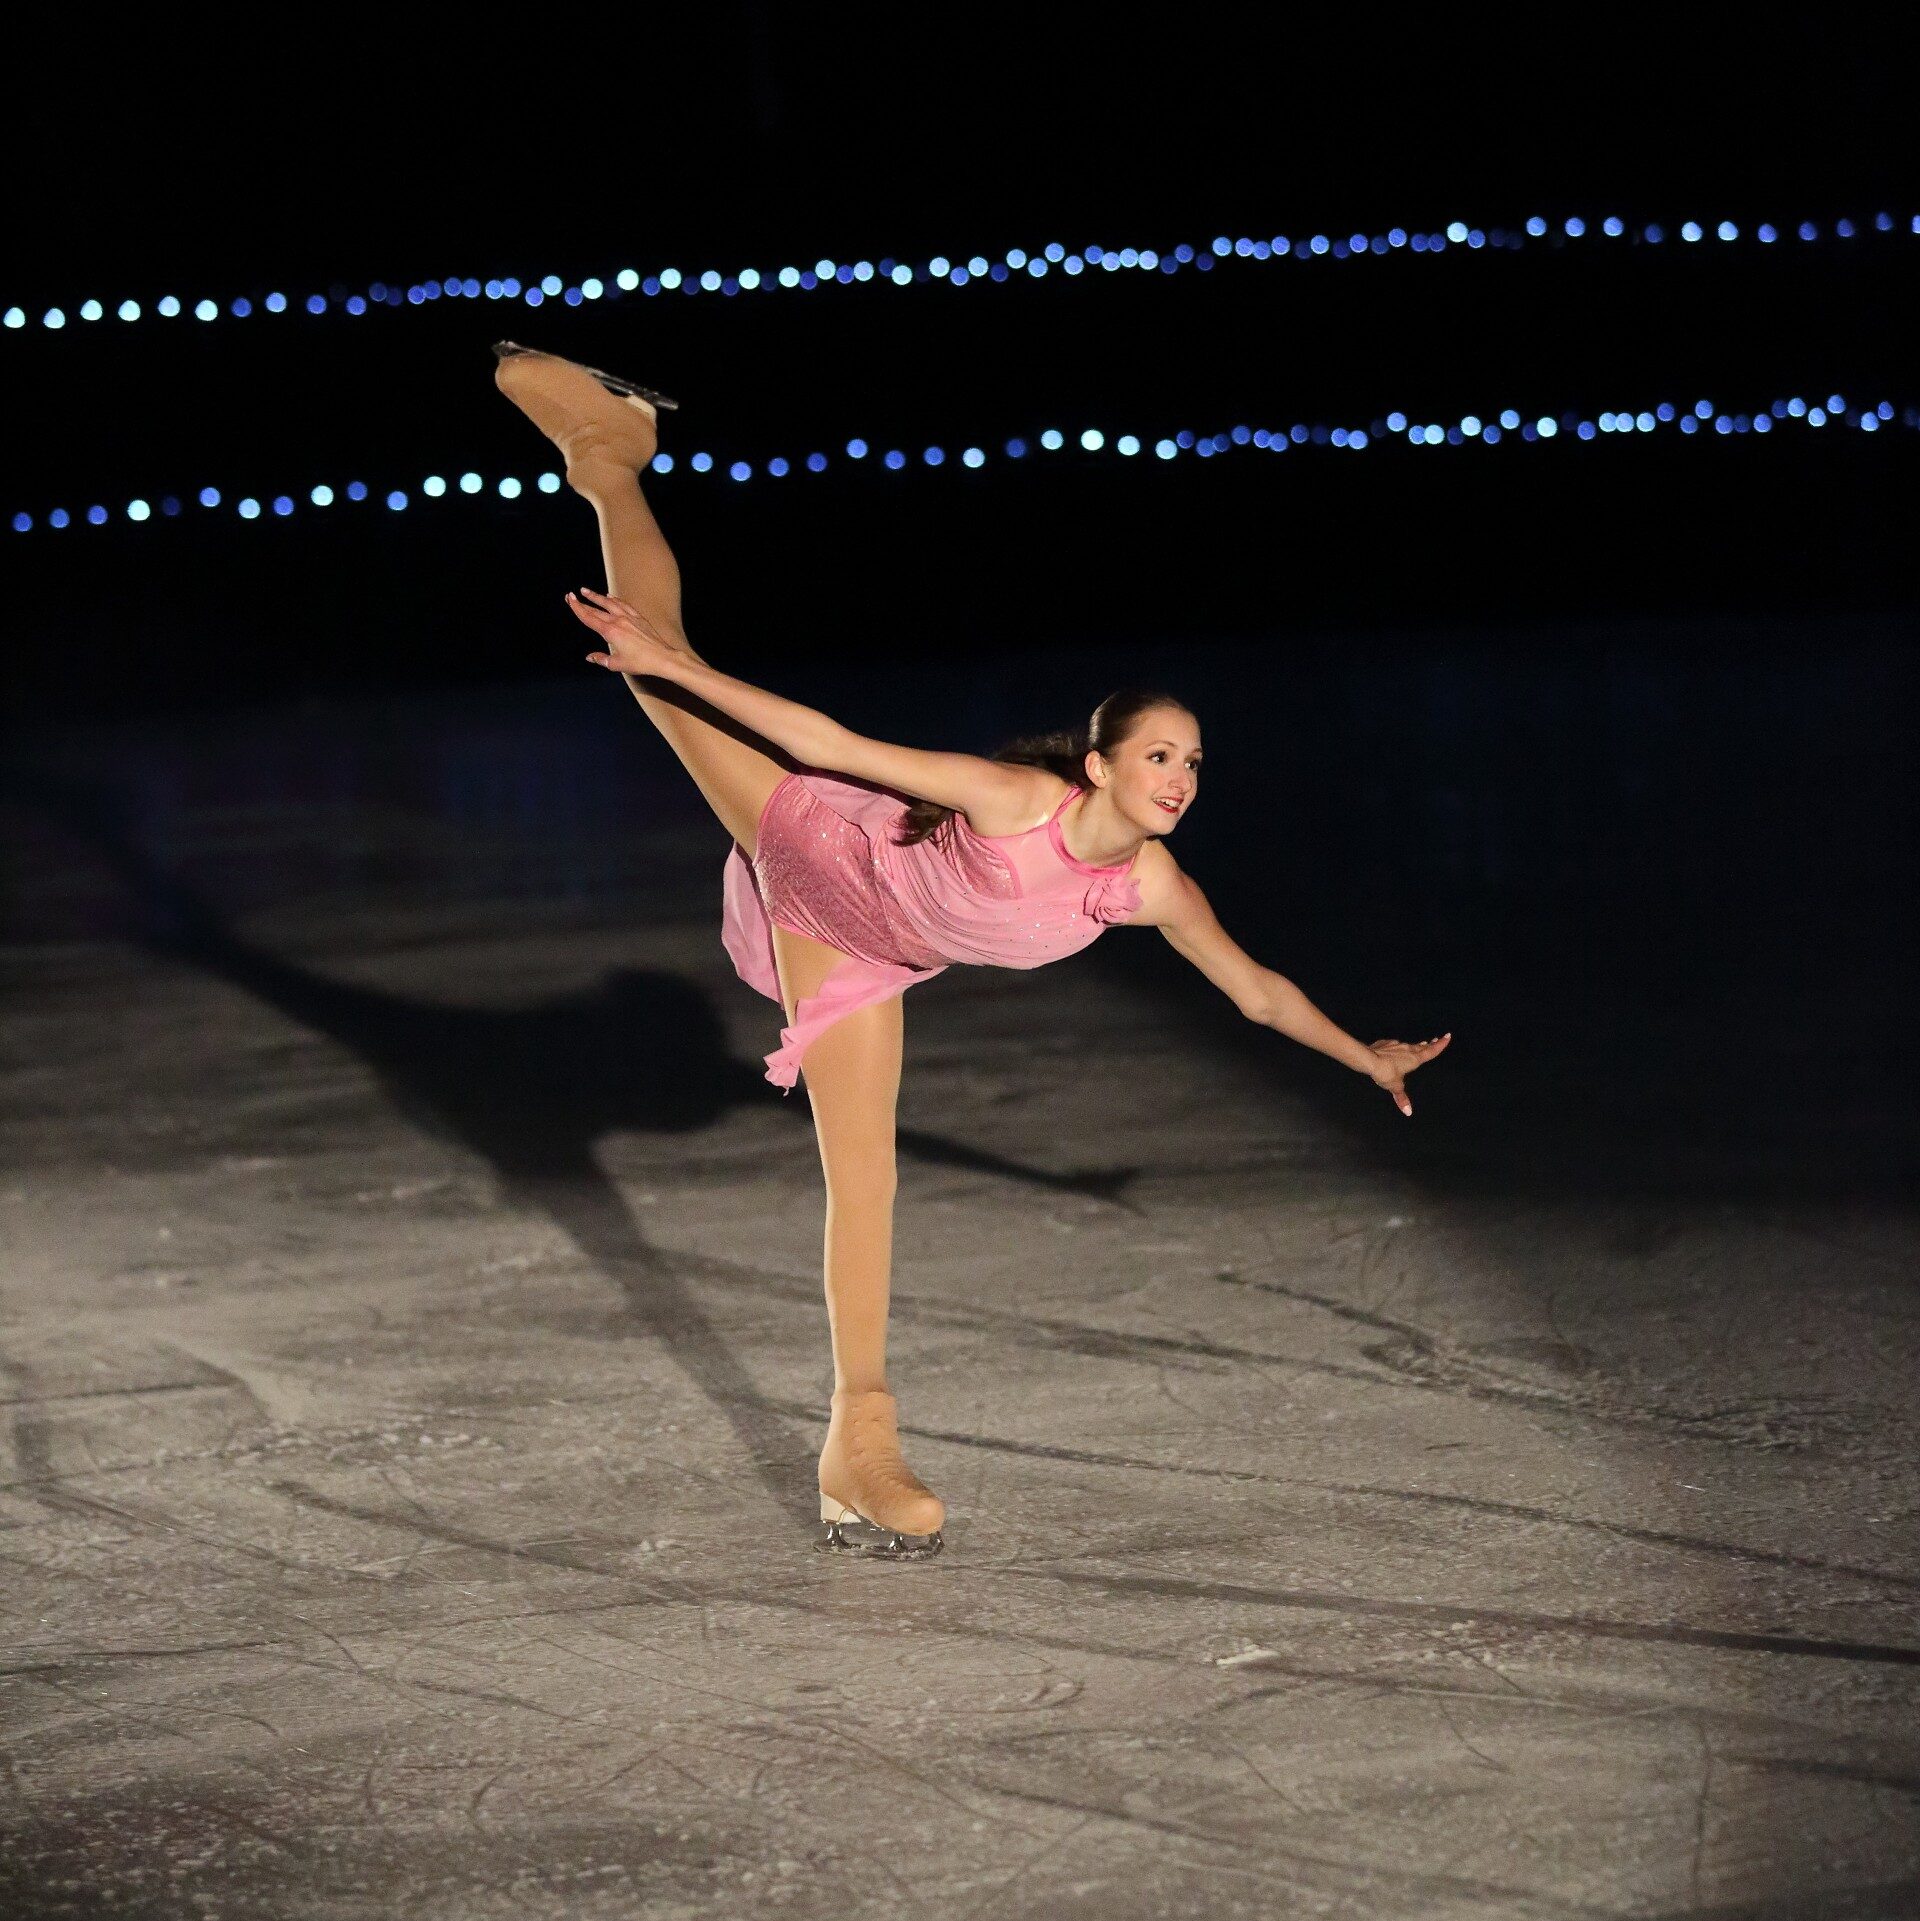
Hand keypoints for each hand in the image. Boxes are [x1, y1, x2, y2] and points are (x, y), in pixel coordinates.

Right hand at [564, 587, 684, 677]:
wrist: (662, 658)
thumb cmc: (641, 663)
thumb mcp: (617, 664)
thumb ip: (601, 659)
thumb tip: (590, 657)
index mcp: (610, 632)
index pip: (589, 618)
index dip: (577, 608)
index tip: (569, 599)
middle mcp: (618, 621)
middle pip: (596, 609)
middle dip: (583, 602)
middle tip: (572, 595)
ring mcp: (629, 618)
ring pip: (610, 603)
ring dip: (597, 596)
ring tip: (587, 591)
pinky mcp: (639, 618)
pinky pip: (624, 605)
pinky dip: (615, 600)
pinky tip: (609, 597)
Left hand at [1366, 1032, 1451, 1116]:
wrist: (1368, 1059)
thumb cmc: (1385, 1073)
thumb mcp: (1395, 1087)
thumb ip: (1402, 1098)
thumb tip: (1408, 1112)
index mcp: (1414, 1059)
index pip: (1431, 1051)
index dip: (1440, 1044)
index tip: (1447, 1036)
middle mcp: (1407, 1049)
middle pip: (1422, 1047)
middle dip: (1430, 1044)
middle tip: (1436, 1039)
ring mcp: (1396, 1045)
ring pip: (1409, 1045)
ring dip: (1416, 1045)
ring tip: (1422, 1044)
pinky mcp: (1385, 1044)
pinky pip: (1395, 1045)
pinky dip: (1399, 1047)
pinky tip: (1396, 1048)